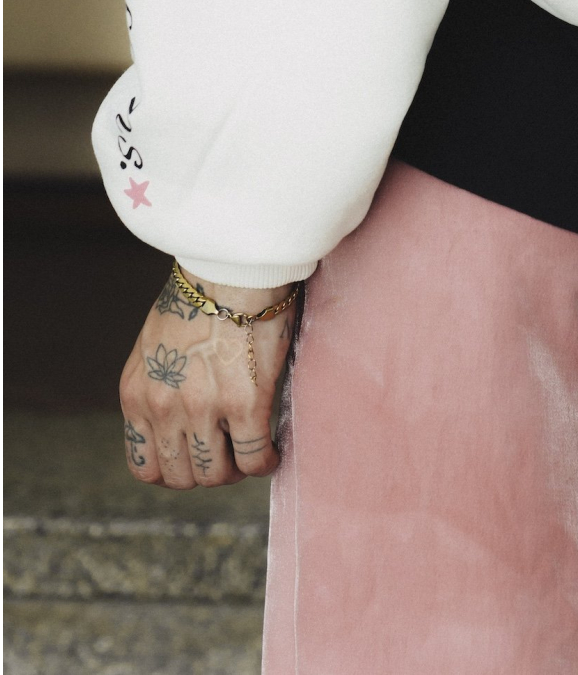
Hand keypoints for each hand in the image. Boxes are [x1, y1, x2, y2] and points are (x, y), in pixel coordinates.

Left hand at [120, 270, 299, 488]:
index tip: (196, 456)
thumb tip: (180, 417)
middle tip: (229, 452)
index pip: (145, 466)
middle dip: (207, 471)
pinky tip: (274, 449)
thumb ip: (160, 385)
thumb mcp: (156, 344)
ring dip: (236, 469)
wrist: (232, 265)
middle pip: (181, 477)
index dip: (175, 469)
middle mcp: (163, 407)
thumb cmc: (202, 294)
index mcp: (137, 393)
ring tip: (251, 450)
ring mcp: (203, 408)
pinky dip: (266, 461)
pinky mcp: (245, 402)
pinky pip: (255, 458)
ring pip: (217, 475)